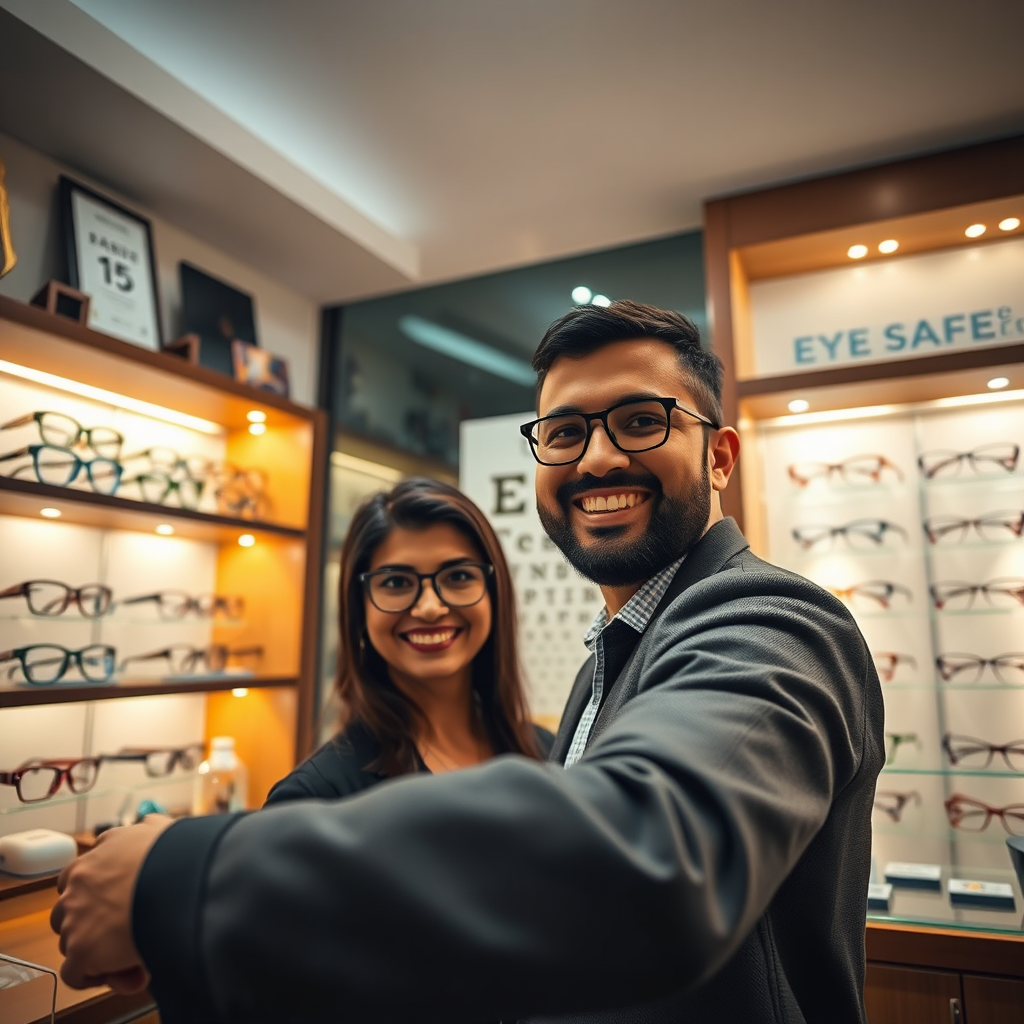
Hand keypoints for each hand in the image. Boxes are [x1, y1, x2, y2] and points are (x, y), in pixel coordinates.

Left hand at [50, 814, 173, 991]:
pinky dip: (93, 976)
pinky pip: (75, 972)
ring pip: (70, 938)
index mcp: (100, 851)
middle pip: (70, 905)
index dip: (101, 891)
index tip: (122, 902)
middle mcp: (81, 880)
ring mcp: (76, 914)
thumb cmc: (179, 855)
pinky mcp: (81, 949)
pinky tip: (122, 973)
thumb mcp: (164, 828)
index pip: (84, 872)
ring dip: (92, 947)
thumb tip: (151, 825)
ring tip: (125, 953)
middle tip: (122, 929)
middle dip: (91, 919)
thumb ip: (151, 827)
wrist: (180, 879)